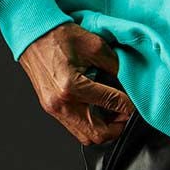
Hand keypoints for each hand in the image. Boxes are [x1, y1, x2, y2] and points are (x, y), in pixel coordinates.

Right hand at [18, 21, 135, 145]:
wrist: (33, 34)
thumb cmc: (59, 35)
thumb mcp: (94, 45)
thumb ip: (114, 64)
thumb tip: (128, 80)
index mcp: (71, 86)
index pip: (109, 103)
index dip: (128, 105)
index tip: (137, 104)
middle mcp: (60, 103)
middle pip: (96, 134)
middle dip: (116, 127)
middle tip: (126, 114)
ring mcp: (54, 109)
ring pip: (84, 136)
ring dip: (103, 129)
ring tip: (114, 114)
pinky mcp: (51, 108)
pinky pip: (74, 127)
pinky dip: (89, 124)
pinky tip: (98, 110)